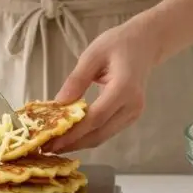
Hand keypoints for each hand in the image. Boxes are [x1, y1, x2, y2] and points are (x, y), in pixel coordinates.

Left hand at [43, 17, 157, 153]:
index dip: (73, 133)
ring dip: (80, 143)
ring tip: (55, 144)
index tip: (52, 141)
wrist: (145, 43)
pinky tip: (71, 135)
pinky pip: (107, 130)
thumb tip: (58, 103)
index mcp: (124, 88)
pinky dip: (88, 135)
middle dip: (73, 143)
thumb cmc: (118, 44)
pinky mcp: (130, 116)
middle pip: (100, 133)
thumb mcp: (92, 55)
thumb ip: (76, 80)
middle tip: (48, 148)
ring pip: (103, 136)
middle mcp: (132, 106)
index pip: (96, 118)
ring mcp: (133, 113)